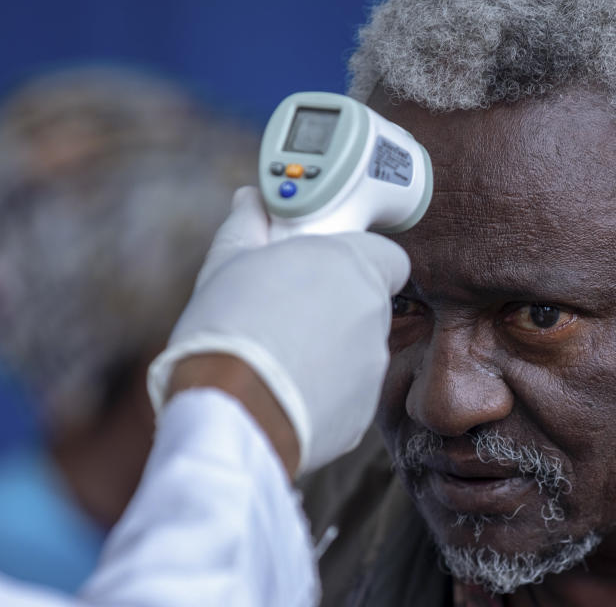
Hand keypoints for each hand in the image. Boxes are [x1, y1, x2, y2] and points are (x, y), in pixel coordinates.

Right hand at [148, 186, 409, 475]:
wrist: (232, 410)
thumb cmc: (229, 326)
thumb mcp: (227, 262)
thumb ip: (246, 226)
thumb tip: (250, 202)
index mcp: (351, 265)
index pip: (387, 255)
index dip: (360, 260)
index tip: (324, 266)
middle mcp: (373, 313)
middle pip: (367, 303)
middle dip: (334, 305)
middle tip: (288, 311)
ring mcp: (373, 367)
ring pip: (357, 350)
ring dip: (329, 350)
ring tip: (277, 358)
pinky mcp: (362, 413)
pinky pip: (346, 394)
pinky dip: (322, 391)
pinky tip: (282, 392)